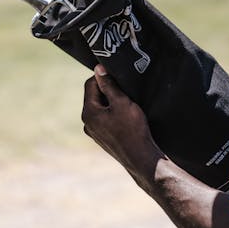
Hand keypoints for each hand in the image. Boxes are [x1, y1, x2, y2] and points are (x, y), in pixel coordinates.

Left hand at [81, 65, 162, 181]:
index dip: (103, 76)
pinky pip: (104, 119)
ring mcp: (94, 133)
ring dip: (111, 102)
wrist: (141, 159)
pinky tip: (126, 117)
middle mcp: (87, 123)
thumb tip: (98, 68)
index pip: (90, 84)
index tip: (118, 75)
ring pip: (100, 108)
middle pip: (94, 96)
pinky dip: (113, 114)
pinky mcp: (103, 139)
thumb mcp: (122, 102)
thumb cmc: (133, 129)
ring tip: (127, 103)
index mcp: (88, 113)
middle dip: (107, 90)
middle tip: (125, 89)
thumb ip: (109, 85)